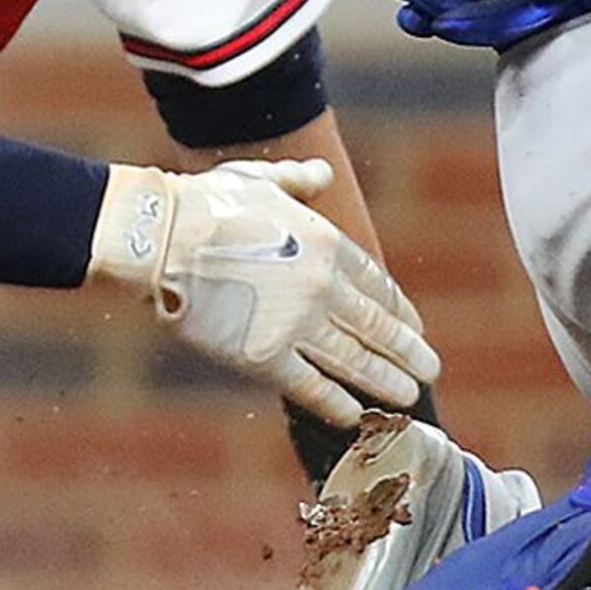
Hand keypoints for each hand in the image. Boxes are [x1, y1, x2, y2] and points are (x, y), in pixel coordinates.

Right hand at [87, 158, 437, 426]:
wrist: (160, 237)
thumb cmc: (204, 203)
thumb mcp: (261, 180)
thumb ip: (298, 183)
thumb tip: (323, 175)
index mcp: (326, 244)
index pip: (376, 285)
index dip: (400, 310)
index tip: (414, 326)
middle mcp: (322, 287)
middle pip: (377, 328)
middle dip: (407, 352)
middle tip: (430, 368)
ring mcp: (295, 325)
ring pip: (354, 362)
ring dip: (386, 381)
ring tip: (409, 395)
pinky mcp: (263, 356)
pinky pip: (310, 387)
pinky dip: (337, 404)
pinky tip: (355, 414)